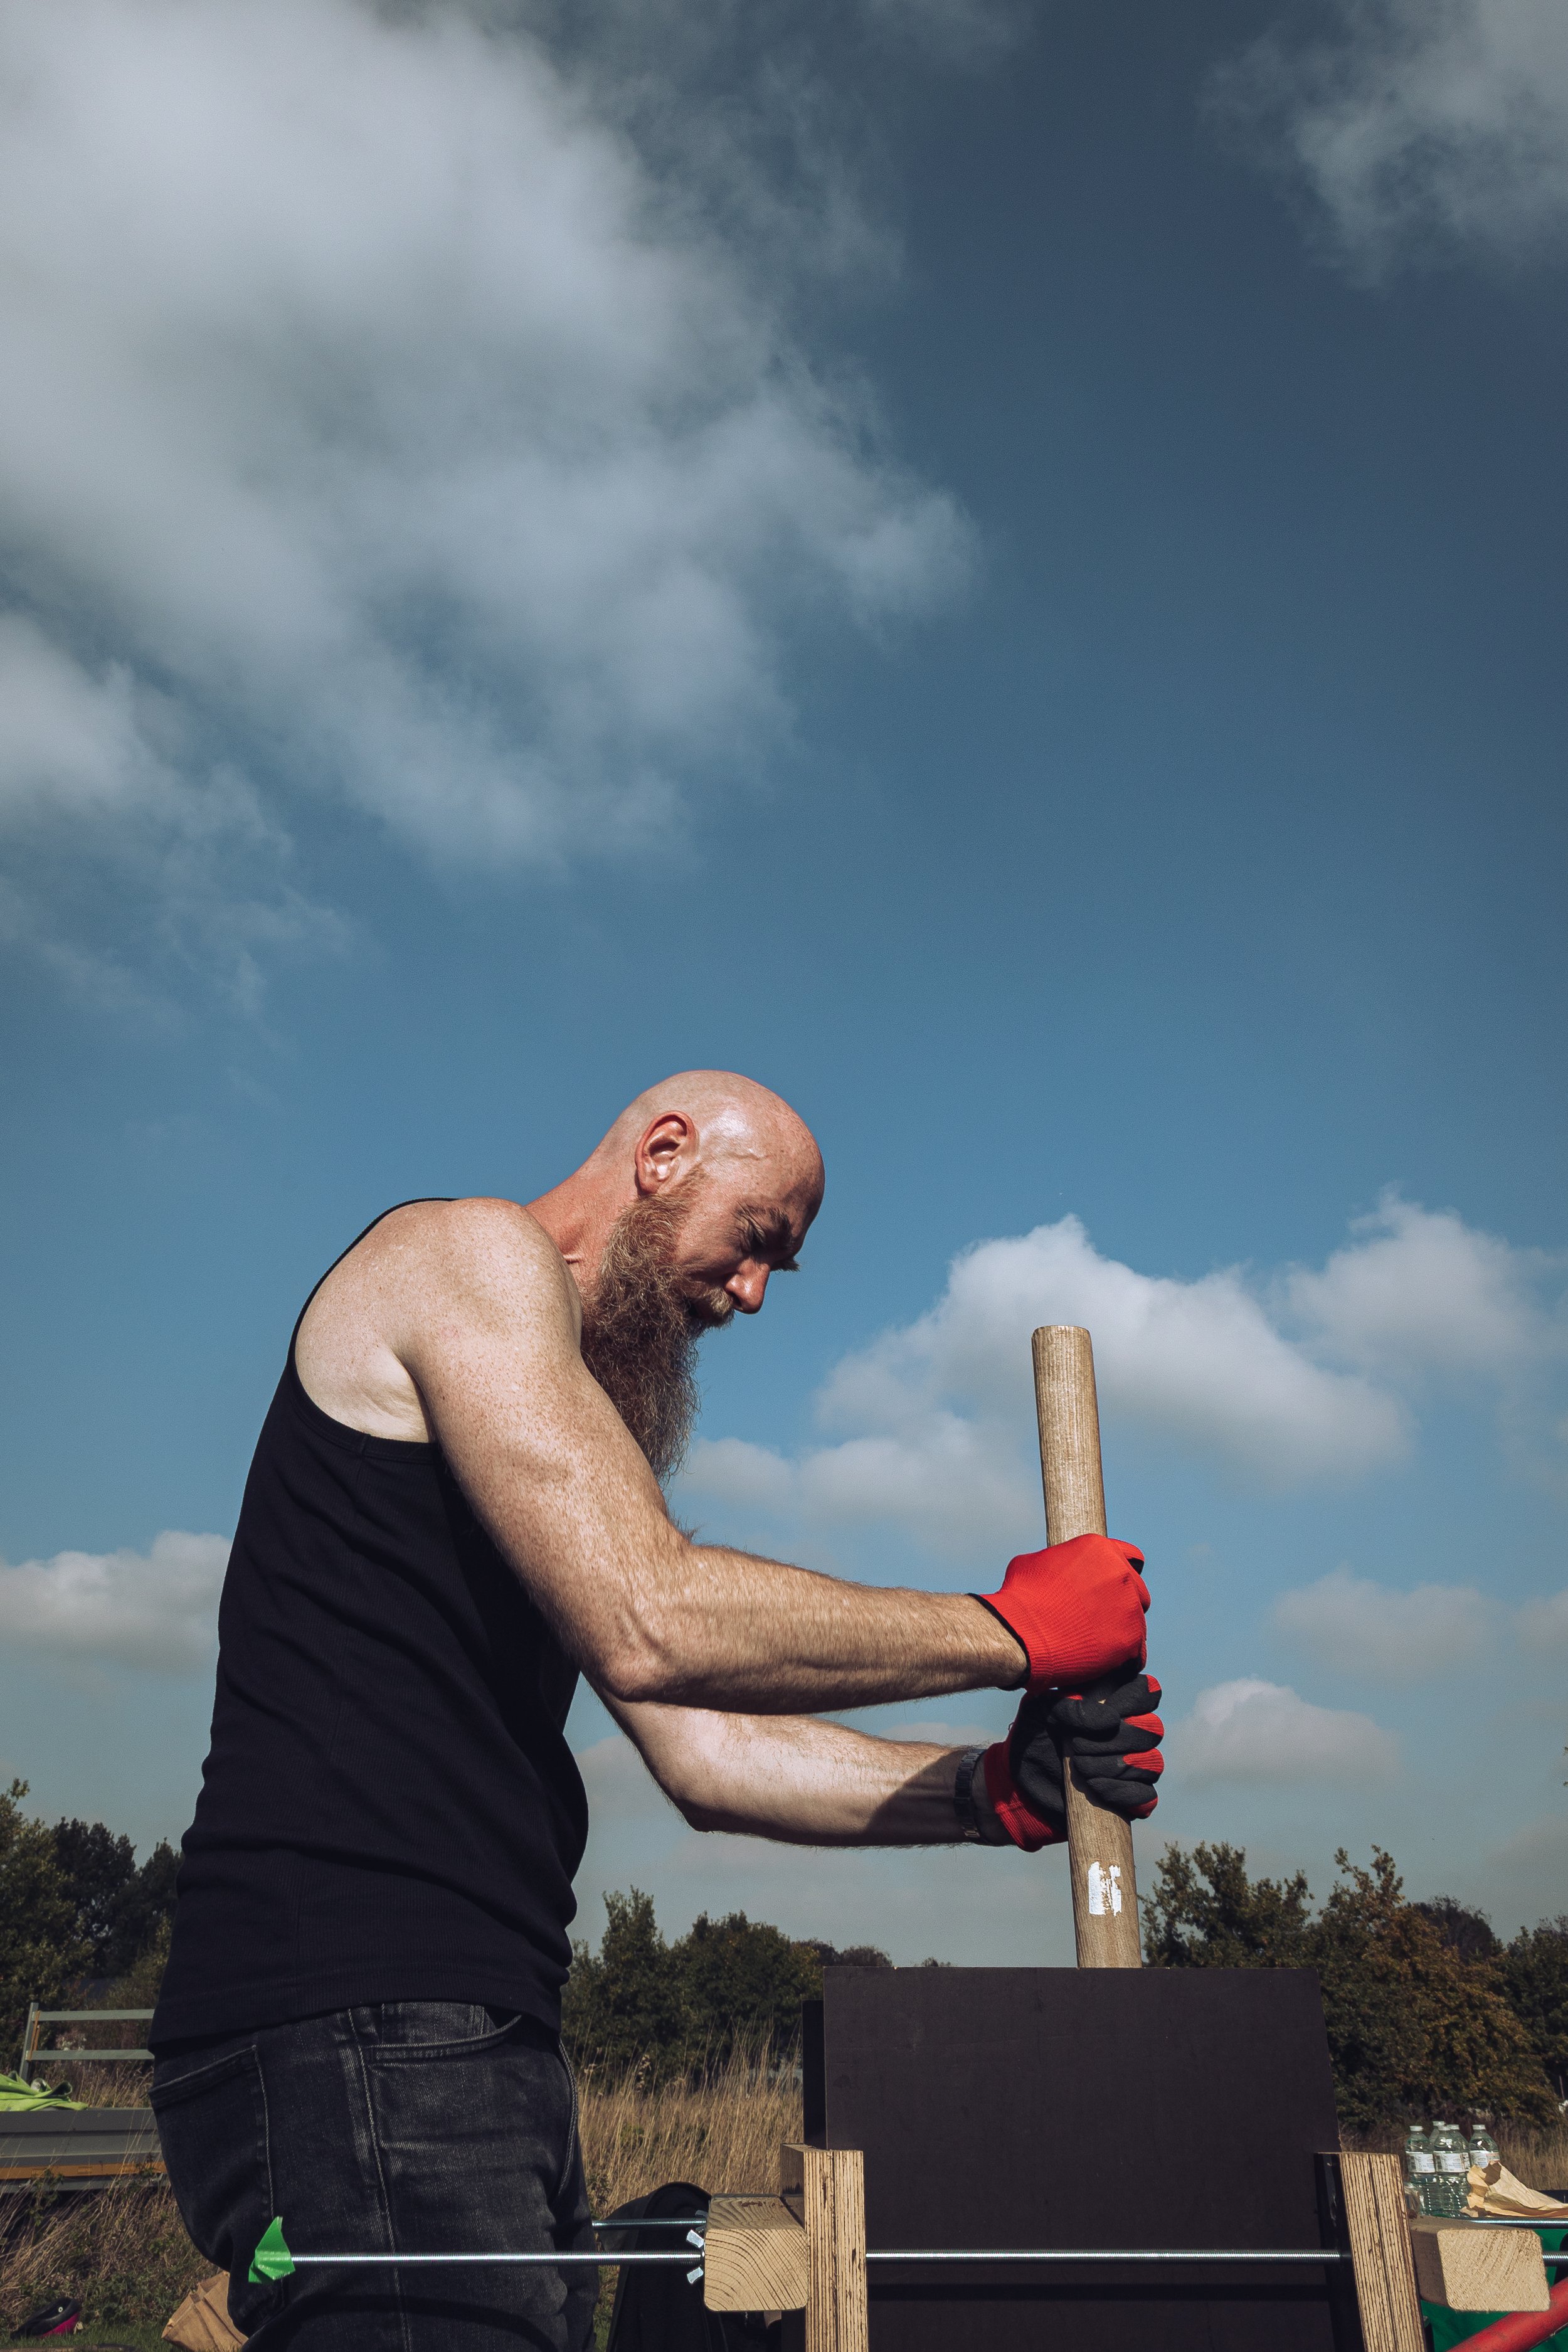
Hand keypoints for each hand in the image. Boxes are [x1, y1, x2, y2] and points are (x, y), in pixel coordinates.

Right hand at [974, 1533, 1148, 1692]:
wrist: (1020, 1633)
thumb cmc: (1021, 1598)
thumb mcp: (1035, 1564)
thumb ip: (1060, 1563)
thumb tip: (1060, 1572)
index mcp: (1100, 1549)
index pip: (1130, 1556)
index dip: (1120, 1573)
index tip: (1112, 1587)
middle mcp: (1121, 1573)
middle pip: (1137, 1591)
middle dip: (1121, 1604)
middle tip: (1098, 1619)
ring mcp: (1129, 1606)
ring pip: (1136, 1622)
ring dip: (1120, 1631)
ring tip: (1094, 1644)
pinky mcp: (1131, 1638)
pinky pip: (1136, 1653)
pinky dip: (1123, 1660)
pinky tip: (1103, 1664)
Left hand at [978, 1672, 1163, 1851]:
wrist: (1022, 1779)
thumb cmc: (1034, 1735)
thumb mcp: (1042, 1710)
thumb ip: (1071, 1704)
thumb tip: (1110, 1719)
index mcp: (1115, 1702)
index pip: (1148, 1691)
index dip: (1134, 1699)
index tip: (1108, 1710)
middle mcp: (1132, 1732)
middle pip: (1152, 1730)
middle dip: (1114, 1739)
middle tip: (1076, 1745)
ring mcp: (1135, 1766)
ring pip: (1152, 1763)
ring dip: (1114, 1765)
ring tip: (1080, 1766)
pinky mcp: (1130, 1797)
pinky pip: (1147, 1796)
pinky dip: (1123, 1792)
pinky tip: (1095, 1787)